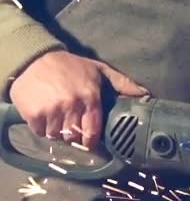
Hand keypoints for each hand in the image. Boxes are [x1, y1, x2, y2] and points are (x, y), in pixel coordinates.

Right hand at [9, 50, 147, 148]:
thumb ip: (123, 83)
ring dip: (59, 133)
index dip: (92, 141)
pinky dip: (43, 129)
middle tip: (73, 127)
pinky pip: (41, 133)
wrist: (33, 59)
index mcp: (90, 98)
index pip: (94, 132)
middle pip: (75, 137)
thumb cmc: (70, 66)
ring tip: (59, 120)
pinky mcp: (33, 115)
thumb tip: (145, 94)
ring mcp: (51, 111)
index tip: (91, 141)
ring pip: (58, 137)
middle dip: (75, 135)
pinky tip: (45, 116)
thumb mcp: (99, 70)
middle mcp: (71, 106)